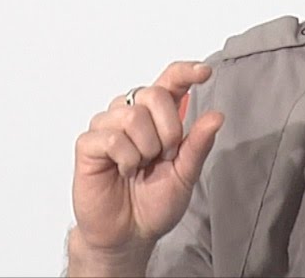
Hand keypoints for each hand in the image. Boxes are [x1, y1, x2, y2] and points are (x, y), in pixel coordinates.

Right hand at [71, 61, 224, 263]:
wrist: (130, 234)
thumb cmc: (154, 202)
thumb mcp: (186, 174)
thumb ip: (198, 145)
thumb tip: (217, 116)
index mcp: (158, 116)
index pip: (170, 80)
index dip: (186, 71)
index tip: (205, 73)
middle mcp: (131, 114)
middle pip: (153, 93)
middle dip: (168, 129)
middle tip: (165, 156)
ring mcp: (107, 127)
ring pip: (131, 115)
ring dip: (146, 148)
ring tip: (141, 167)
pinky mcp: (88, 145)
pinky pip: (111, 138)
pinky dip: (126, 158)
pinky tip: (124, 171)